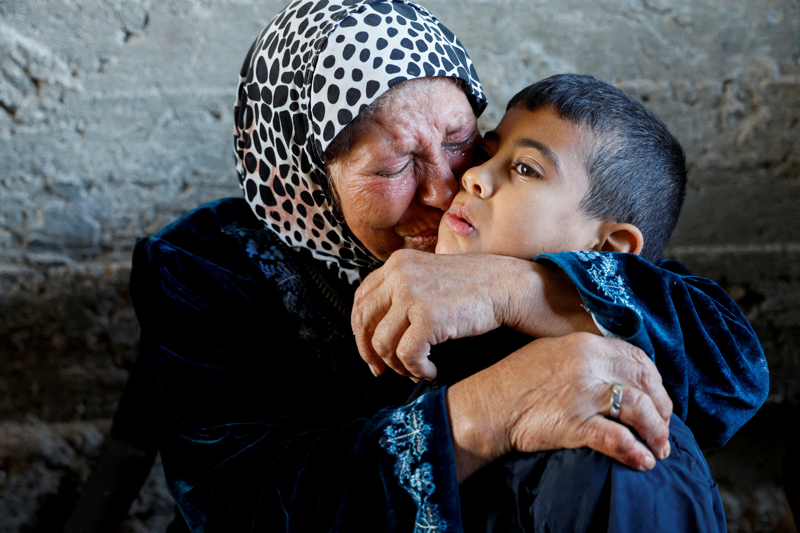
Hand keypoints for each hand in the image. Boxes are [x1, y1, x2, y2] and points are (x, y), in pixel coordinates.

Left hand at [352, 249, 595, 379]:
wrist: (510, 286)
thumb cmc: (474, 287)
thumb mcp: (429, 277)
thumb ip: (402, 292)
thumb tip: (378, 328)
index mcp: (397, 263)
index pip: (361, 300)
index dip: (360, 331)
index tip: (370, 351)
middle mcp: (400, 275)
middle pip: (364, 322)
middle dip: (370, 352)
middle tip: (382, 370)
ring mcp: (412, 294)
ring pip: (383, 342)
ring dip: (398, 365)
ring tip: (416, 370)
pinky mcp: (428, 317)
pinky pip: (407, 355)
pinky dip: (417, 370)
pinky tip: (431, 371)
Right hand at [447, 333, 672, 481]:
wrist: (485, 405)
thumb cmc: (514, 382)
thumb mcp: (551, 353)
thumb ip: (584, 357)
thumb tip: (615, 373)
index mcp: (584, 344)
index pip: (637, 358)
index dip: (655, 383)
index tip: (658, 401)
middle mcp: (588, 363)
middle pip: (644, 382)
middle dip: (661, 409)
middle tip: (663, 430)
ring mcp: (582, 392)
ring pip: (638, 407)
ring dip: (655, 432)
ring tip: (658, 449)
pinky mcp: (574, 422)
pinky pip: (616, 437)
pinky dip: (634, 451)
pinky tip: (642, 461)